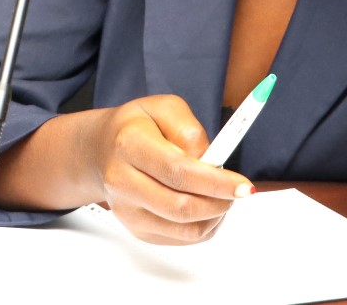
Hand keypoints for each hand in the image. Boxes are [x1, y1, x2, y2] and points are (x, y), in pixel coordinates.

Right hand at [86, 95, 250, 244]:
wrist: (102, 150)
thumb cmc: (137, 127)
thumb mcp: (164, 107)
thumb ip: (190, 130)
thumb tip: (210, 162)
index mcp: (129, 145)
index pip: (178, 172)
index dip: (216, 183)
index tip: (244, 186)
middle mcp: (122, 181)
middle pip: (181, 207)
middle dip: (220, 202)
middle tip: (237, 191)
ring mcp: (127, 210)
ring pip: (185, 229)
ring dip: (214, 216)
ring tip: (218, 196)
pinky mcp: (137, 229)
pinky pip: (181, 238)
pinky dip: (202, 225)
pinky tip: (202, 205)